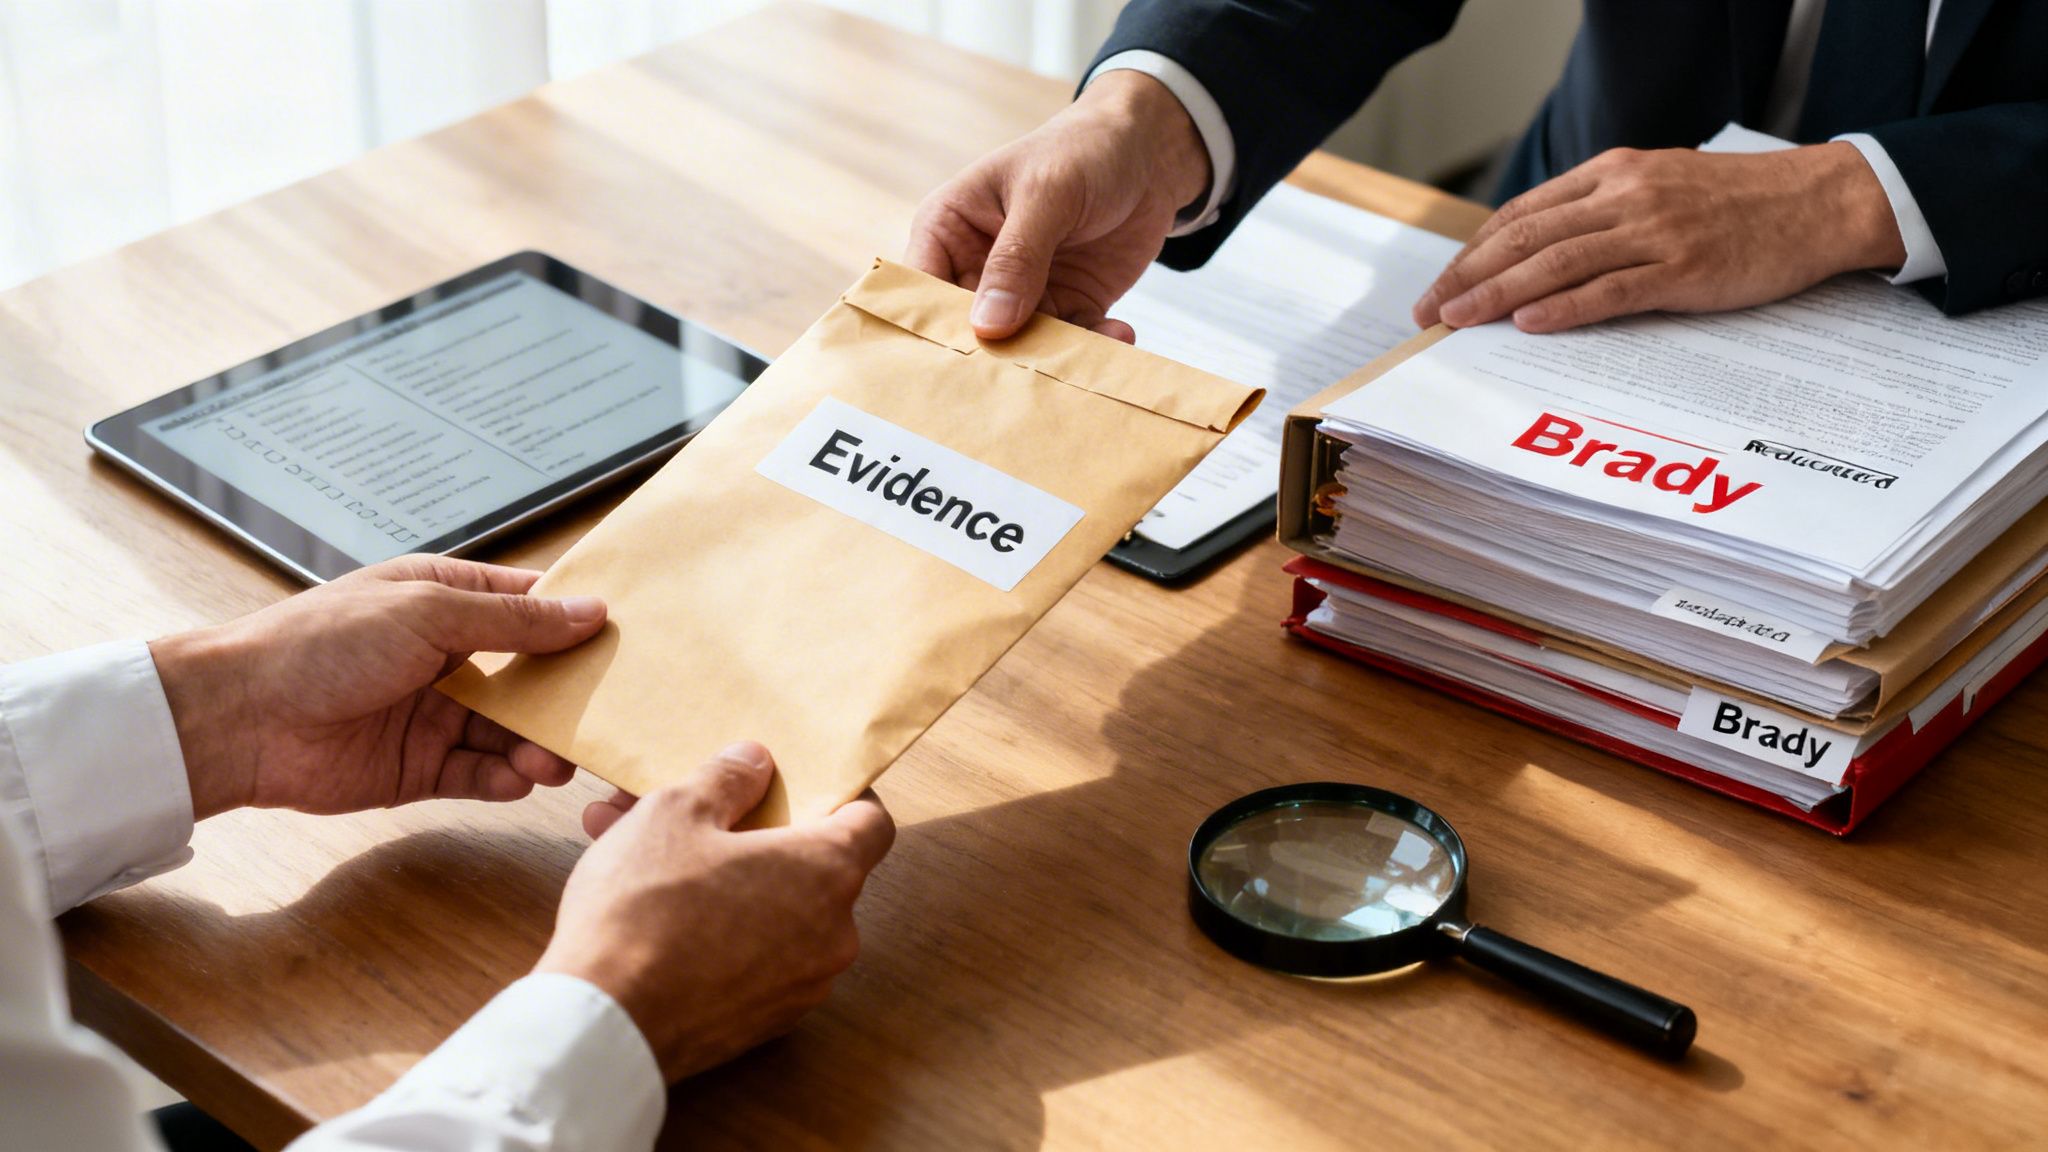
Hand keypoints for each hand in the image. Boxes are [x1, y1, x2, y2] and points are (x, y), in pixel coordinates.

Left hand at [150, 555, 607, 819]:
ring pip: (512, 731)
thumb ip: (514, 623)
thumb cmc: (323, 644)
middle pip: (531, 676)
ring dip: (539, 744)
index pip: (528, 606)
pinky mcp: (421, 768)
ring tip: (555, 760)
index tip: (627, 639)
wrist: (242, 718)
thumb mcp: (428, 614)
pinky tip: (519, 779)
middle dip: (567, 696)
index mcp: (446, 599)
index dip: (576, 620)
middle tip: (605, 716)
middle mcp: (447, 655)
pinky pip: (480, 774)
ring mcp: (435, 714)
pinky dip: (505, 778)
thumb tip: (591, 611)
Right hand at [536, 742, 894, 1081]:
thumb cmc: (645, 908)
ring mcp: (801, 986)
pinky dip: (722, 934)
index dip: (843, 798)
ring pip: (777, 915)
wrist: (607, 1025)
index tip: (807, 788)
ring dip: (728, 883)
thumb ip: (726, 778)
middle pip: (815, 869)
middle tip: (701, 817)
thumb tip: (755, 762)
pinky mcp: (764, 1023)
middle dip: (758, 838)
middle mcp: (832, 934)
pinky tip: (656, 915)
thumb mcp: (676, 812)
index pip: (872, 824)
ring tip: (652, 860)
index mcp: (827, 872)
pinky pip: (755, 960)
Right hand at [906, 69, 1209, 341]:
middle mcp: (977, 268)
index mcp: (948, 230)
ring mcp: (1023, 293)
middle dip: (992, 359)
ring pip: (1021, 346)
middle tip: (1019, 384)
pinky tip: (1121, 334)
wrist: (1149, 153)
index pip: (920, 289)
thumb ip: (1017, 257)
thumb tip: (988, 326)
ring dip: (1052, 359)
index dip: (930, 329)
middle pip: (968, 331)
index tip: (953, 368)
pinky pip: (1071, 343)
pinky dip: (1094, 347)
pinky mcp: (1068, 307)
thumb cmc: (1083, 150)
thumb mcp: (1047, 193)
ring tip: (1082, 363)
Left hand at [1411, 143, 1908, 333]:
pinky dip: (1563, 307)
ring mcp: (1655, 233)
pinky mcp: (1685, 270)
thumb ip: (1602, 213)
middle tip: (1429, 313)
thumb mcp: (1659, 187)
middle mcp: (1625, 197)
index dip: (1473, 252)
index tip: (1441, 284)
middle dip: (1468, 277)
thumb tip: (1539, 254)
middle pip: (1526, 238)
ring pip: (1557, 263)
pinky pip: (1611, 291)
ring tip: (1458, 321)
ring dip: (1497, 295)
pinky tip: (1527, 323)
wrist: (1820, 200)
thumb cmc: (1737, 203)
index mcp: (1612, 175)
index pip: (1522, 215)